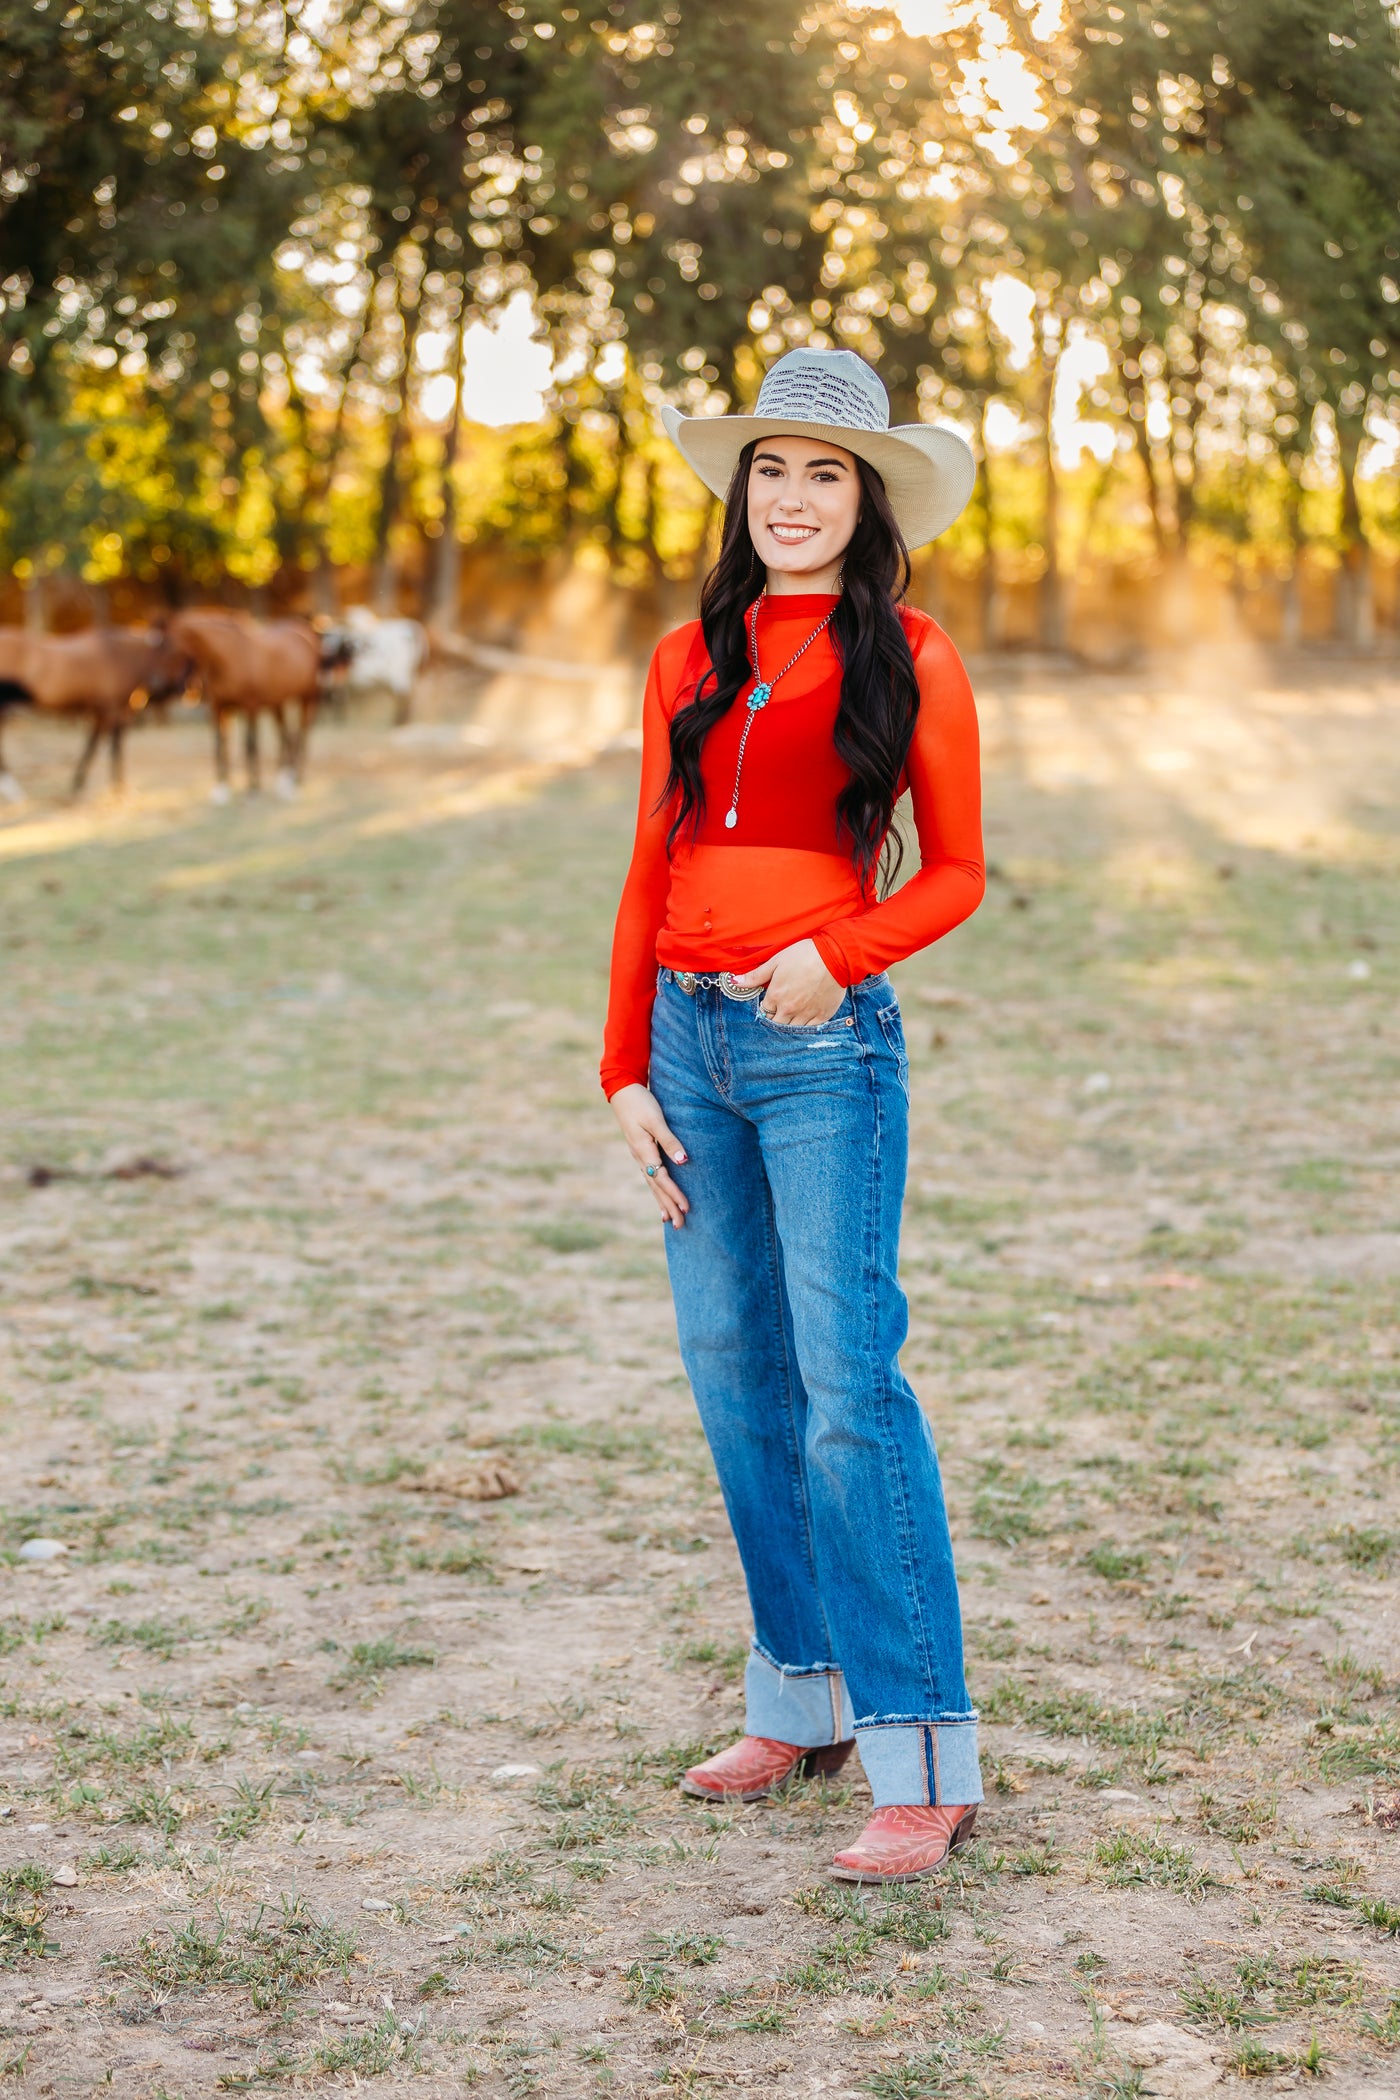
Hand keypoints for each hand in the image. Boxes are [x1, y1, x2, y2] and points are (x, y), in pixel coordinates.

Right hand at [609, 1083, 689, 1227]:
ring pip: (652, 1184)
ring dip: (661, 1202)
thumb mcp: (656, 1119)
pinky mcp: (640, 1151)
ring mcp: (638, 1155)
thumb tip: (683, 1161)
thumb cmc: (641, 1102)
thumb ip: (670, 1140)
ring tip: (669, 1220)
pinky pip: (649, 1176)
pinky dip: (656, 1190)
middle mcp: (640, 1157)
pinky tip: (659, 1197)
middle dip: (668, 1206)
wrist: (622, 1090)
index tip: (687, 1209)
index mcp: (644, 1151)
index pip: (662, 1179)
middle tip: (680, 1226)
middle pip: (656, 1187)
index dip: (675, 1194)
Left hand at [734, 939, 844, 1025]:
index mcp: (776, 996)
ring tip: (793, 1014)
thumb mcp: (776, 961)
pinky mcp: (822, 1015)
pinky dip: (806, 1026)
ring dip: (790, 1024)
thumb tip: (735, 982)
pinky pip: (810, 1029)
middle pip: (776, 1024)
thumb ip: (756, 975)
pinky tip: (806, 1018)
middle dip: (776, 1019)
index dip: (767, 1007)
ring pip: (792, 1029)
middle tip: (781, 1010)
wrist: (834, 956)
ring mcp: (806, 1014)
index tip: (771, 1002)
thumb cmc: (804, 955)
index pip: (764, 1011)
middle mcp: (789, 1009)